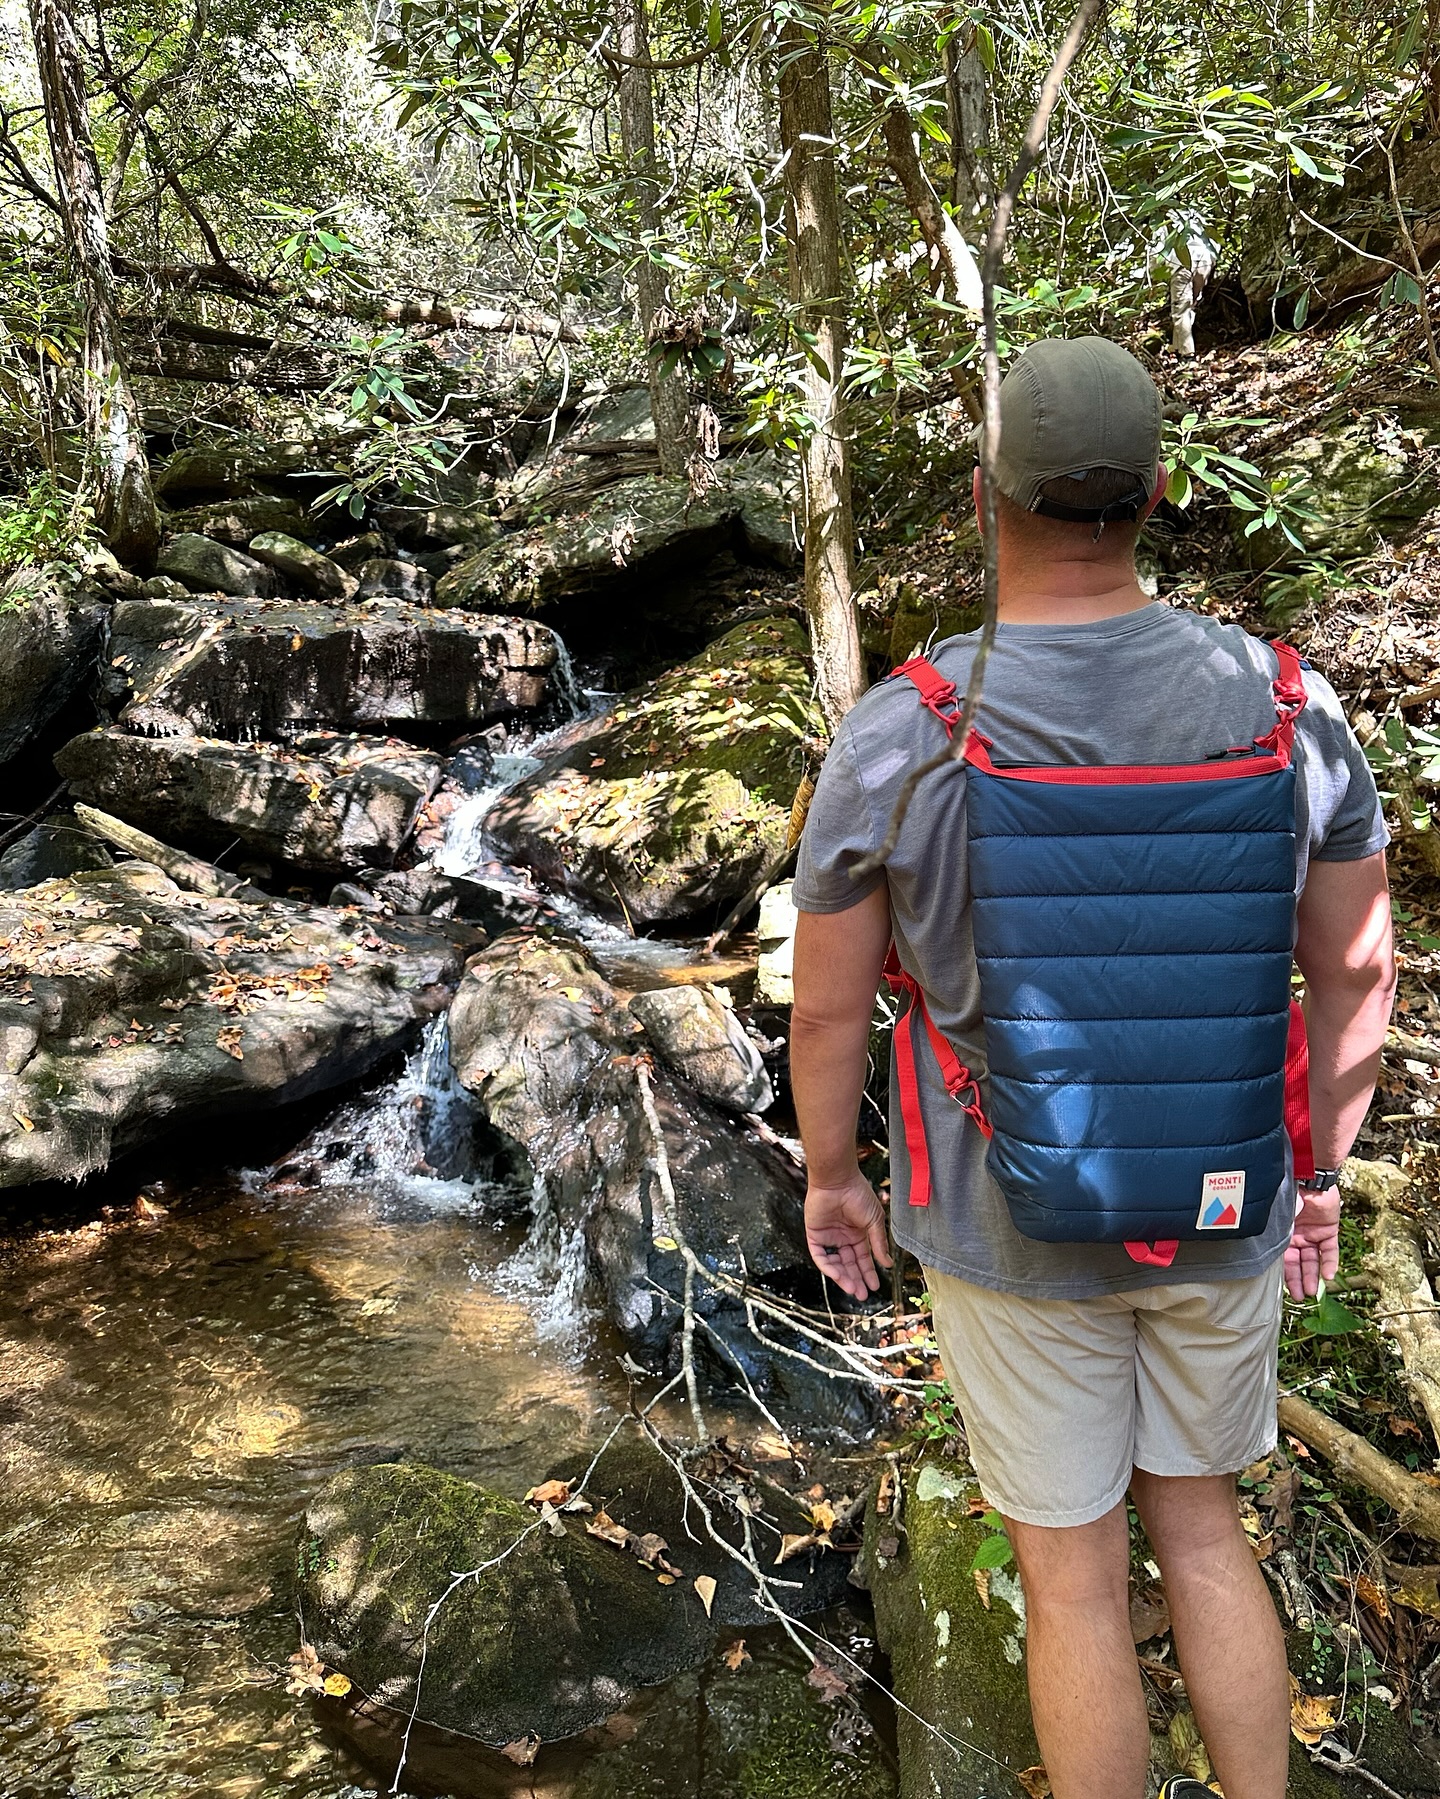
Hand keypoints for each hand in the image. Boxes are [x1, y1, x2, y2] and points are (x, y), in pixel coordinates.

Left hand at [805, 1173, 892, 1300]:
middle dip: (856, 1279)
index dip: (868, 1272)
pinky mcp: (814, 1235)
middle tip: (863, 1295)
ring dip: (844, 1277)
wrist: (838, 1180)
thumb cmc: (858, 1195)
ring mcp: (828, 1236)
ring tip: (853, 1289)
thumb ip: (878, 1243)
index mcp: (858, 1233)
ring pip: (835, 1263)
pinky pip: (820, 1256)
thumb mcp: (874, 1221)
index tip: (876, 1286)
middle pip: (849, 1264)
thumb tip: (887, 1263)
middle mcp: (843, 1237)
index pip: (863, 1258)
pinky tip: (839, 1275)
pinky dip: (829, 1267)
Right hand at [1284, 1189, 1340, 1300]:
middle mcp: (1297, 1234)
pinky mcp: (1329, 1230)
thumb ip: (1276, 1233)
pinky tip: (1328, 1276)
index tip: (1287, 1290)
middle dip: (1299, 1280)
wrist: (1307, 1178)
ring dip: (1313, 1275)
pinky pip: (1330, 1250)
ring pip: (1313, 1259)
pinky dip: (1329, 1263)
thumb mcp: (1277, 1217)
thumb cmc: (1286, 1193)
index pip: (1284, 1259)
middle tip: (1301, 1296)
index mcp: (1282, 1232)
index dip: (1286, 1275)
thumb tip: (1269, 1251)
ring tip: (1312, 1291)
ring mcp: (1313, 1233)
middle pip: (1299, 1262)